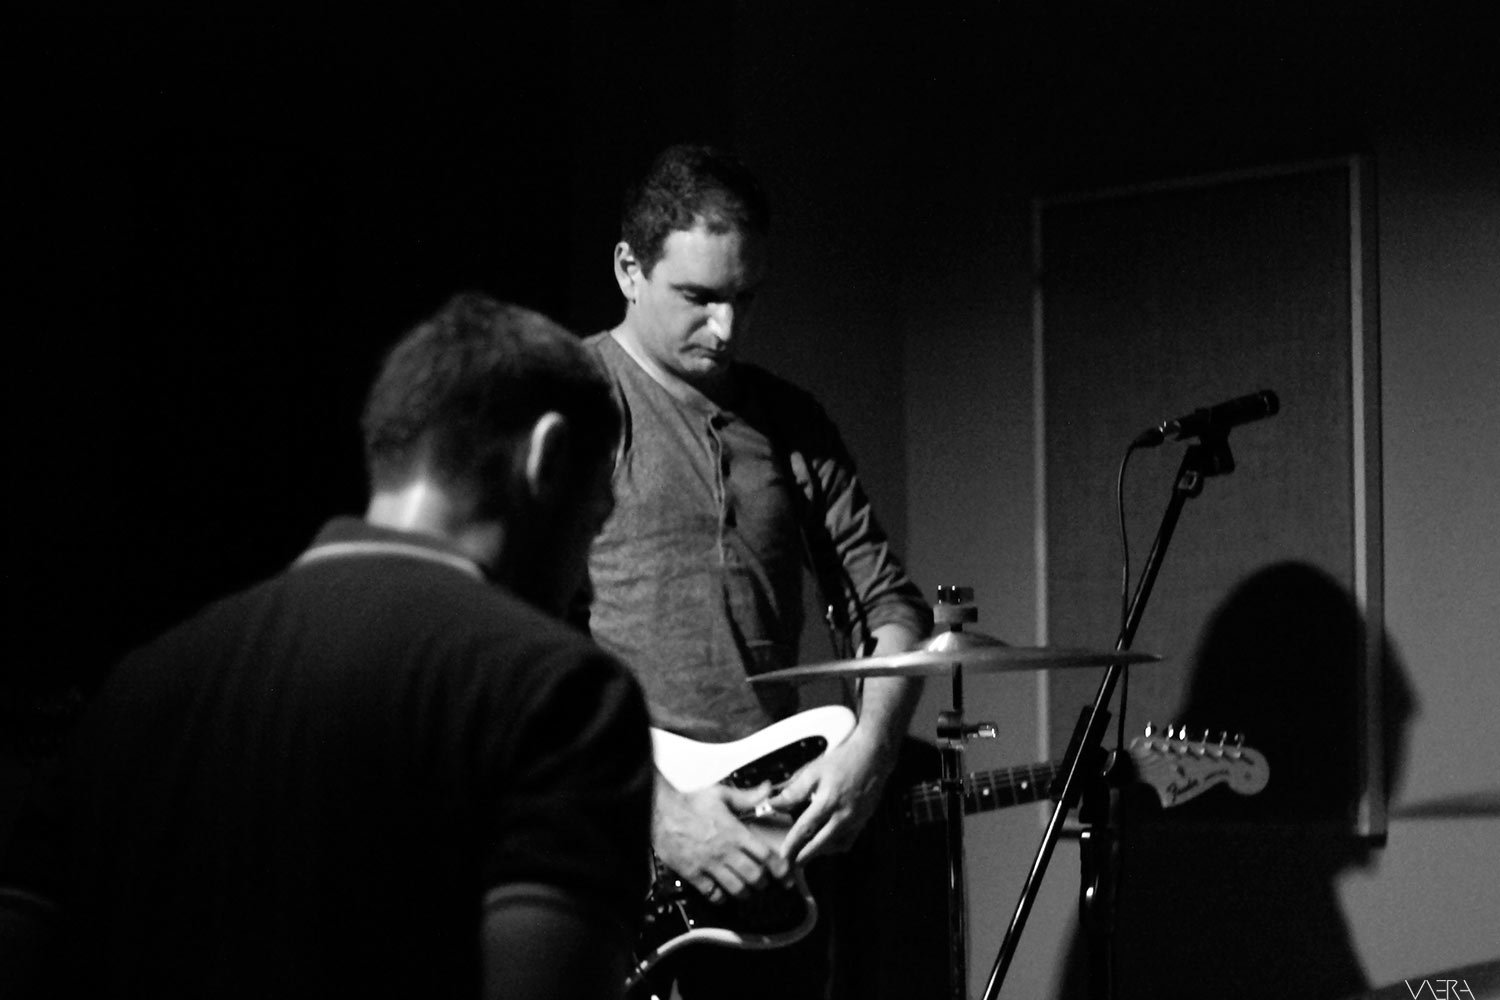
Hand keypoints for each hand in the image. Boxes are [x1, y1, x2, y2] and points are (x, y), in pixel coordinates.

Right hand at [653, 780, 792, 900]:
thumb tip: (767, 790)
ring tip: (747, 890)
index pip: (765, 855)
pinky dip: (721, 897)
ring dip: (746, 892)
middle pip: (754, 876)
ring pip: (736, 888)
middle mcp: (725, 851)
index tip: (786, 875)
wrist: (660, 811)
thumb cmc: (689, 803)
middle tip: (765, 882)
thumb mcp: (721, 794)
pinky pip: (712, 894)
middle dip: (764, 883)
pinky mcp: (694, 873)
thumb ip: (747, 796)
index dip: (780, 868)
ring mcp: (709, 864)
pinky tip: (723, 893)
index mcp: (734, 832)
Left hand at [766, 731, 893, 864]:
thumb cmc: (844, 761)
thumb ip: (794, 791)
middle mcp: (843, 815)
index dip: (792, 844)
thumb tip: (776, 802)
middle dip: (805, 856)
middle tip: (793, 863)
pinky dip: (837, 845)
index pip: (805, 829)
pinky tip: (829, 842)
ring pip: (836, 845)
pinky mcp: (864, 820)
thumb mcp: (814, 772)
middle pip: (821, 844)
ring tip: (809, 853)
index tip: (783, 854)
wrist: (873, 756)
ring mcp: (856, 819)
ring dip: (822, 851)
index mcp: (828, 802)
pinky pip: (849, 840)